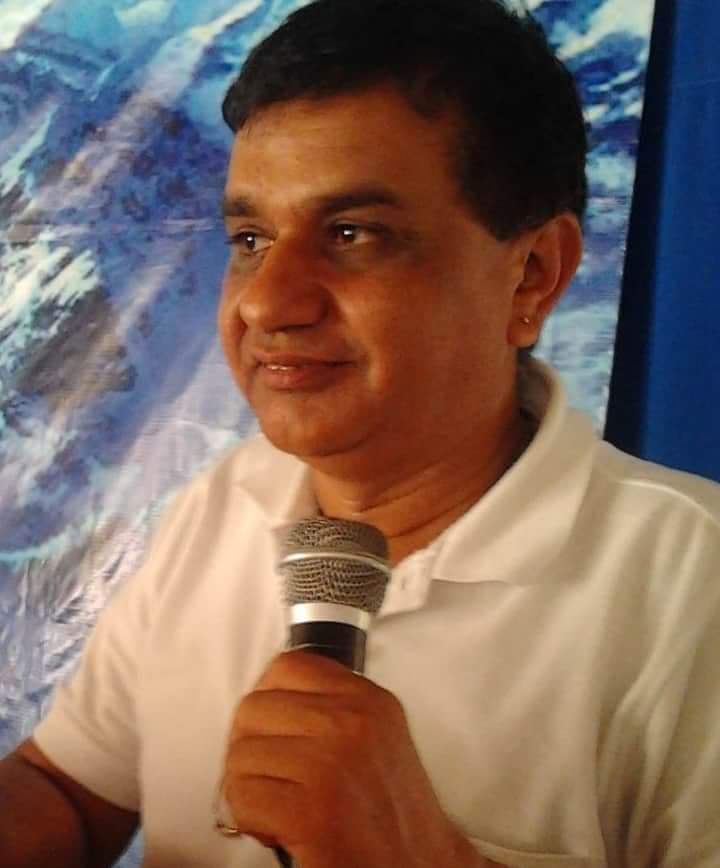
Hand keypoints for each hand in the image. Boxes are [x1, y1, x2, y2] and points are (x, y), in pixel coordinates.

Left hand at [220, 650, 491, 867]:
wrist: (419, 867)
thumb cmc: (392, 813)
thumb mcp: (376, 735)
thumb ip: (332, 707)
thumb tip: (269, 697)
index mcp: (367, 698)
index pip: (288, 667)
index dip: (267, 700)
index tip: (270, 730)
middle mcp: (351, 721)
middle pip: (254, 709)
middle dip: (249, 749)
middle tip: (269, 778)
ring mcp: (331, 763)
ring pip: (241, 755)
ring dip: (246, 788)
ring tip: (278, 806)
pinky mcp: (312, 810)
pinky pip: (242, 798)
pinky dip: (248, 820)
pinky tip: (277, 829)